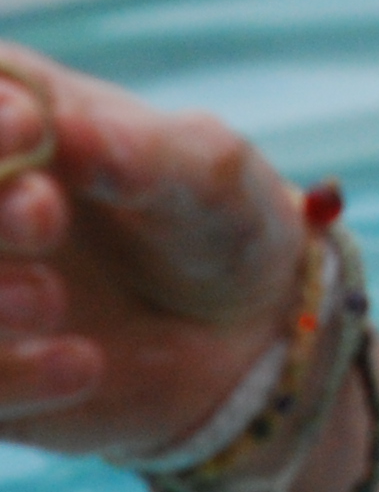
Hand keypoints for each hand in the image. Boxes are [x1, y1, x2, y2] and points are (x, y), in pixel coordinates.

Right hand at [0, 45, 311, 460]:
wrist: (243, 330)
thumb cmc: (216, 219)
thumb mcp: (210, 178)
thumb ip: (147, 154)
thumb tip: (76, 133)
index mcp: (13, 115)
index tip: (29, 128)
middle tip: (43, 215)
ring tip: (49, 302)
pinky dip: (11, 376)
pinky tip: (83, 364)